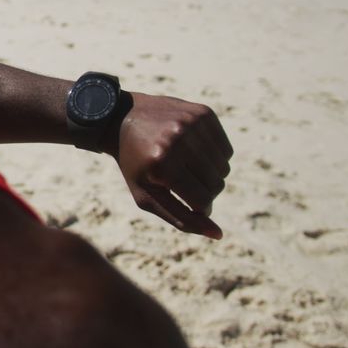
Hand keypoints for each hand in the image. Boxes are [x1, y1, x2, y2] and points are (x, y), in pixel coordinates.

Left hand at [109, 92, 232, 239]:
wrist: (122, 119)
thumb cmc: (135, 164)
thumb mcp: (148, 196)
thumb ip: (181, 219)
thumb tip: (218, 234)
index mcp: (162, 164)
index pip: (202, 201)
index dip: (198, 208)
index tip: (187, 202)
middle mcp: (178, 140)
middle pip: (216, 184)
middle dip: (205, 191)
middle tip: (184, 183)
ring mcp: (192, 124)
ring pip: (224, 167)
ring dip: (210, 174)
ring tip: (187, 168)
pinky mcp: (203, 113)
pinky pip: (226, 149)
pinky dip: (215, 157)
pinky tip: (194, 152)